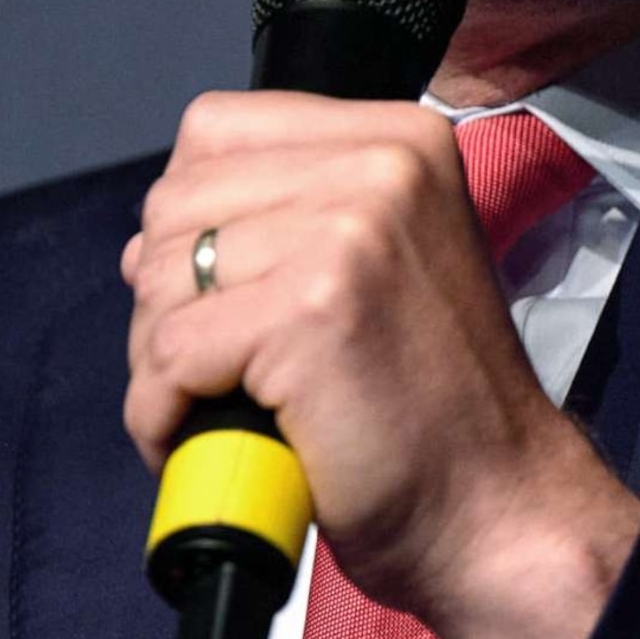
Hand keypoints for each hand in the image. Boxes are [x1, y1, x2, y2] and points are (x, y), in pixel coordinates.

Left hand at [121, 93, 639, 638]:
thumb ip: (281, 225)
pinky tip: (201, 439)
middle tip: (211, 370)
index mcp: (399, 140)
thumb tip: (142, 243)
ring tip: (211, 407)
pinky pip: (170, 351)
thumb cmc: (432, 408)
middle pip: (177, 202)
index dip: (190, 218)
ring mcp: (347, 233)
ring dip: (158, 360)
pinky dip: (160, 412)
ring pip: (162, 276)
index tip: (220, 292)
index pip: (216, 129)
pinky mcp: (310, 311)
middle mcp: (380, 166)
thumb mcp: (377, 267)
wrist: (497, 509)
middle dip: (164, 296)